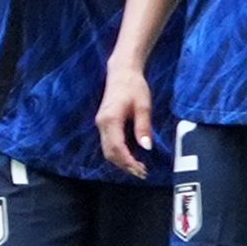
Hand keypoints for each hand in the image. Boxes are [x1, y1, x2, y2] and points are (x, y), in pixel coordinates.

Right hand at [94, 61, 155, 175]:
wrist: (121, 72)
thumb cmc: (134, 86)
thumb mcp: (143, 106)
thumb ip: (143, 127)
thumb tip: (146, 147)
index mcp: (111, 120)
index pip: (117, 147)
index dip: (129, 161)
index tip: (142, 170)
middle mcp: (102, 124)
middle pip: (109, 152)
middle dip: (125, 165)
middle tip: (142, 173)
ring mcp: (100, 124)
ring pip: (107, 150)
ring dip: (121, 161)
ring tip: (137, 167)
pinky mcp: (103, 124)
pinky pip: (108, 144)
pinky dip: (118, 154)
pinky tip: (130, 156)